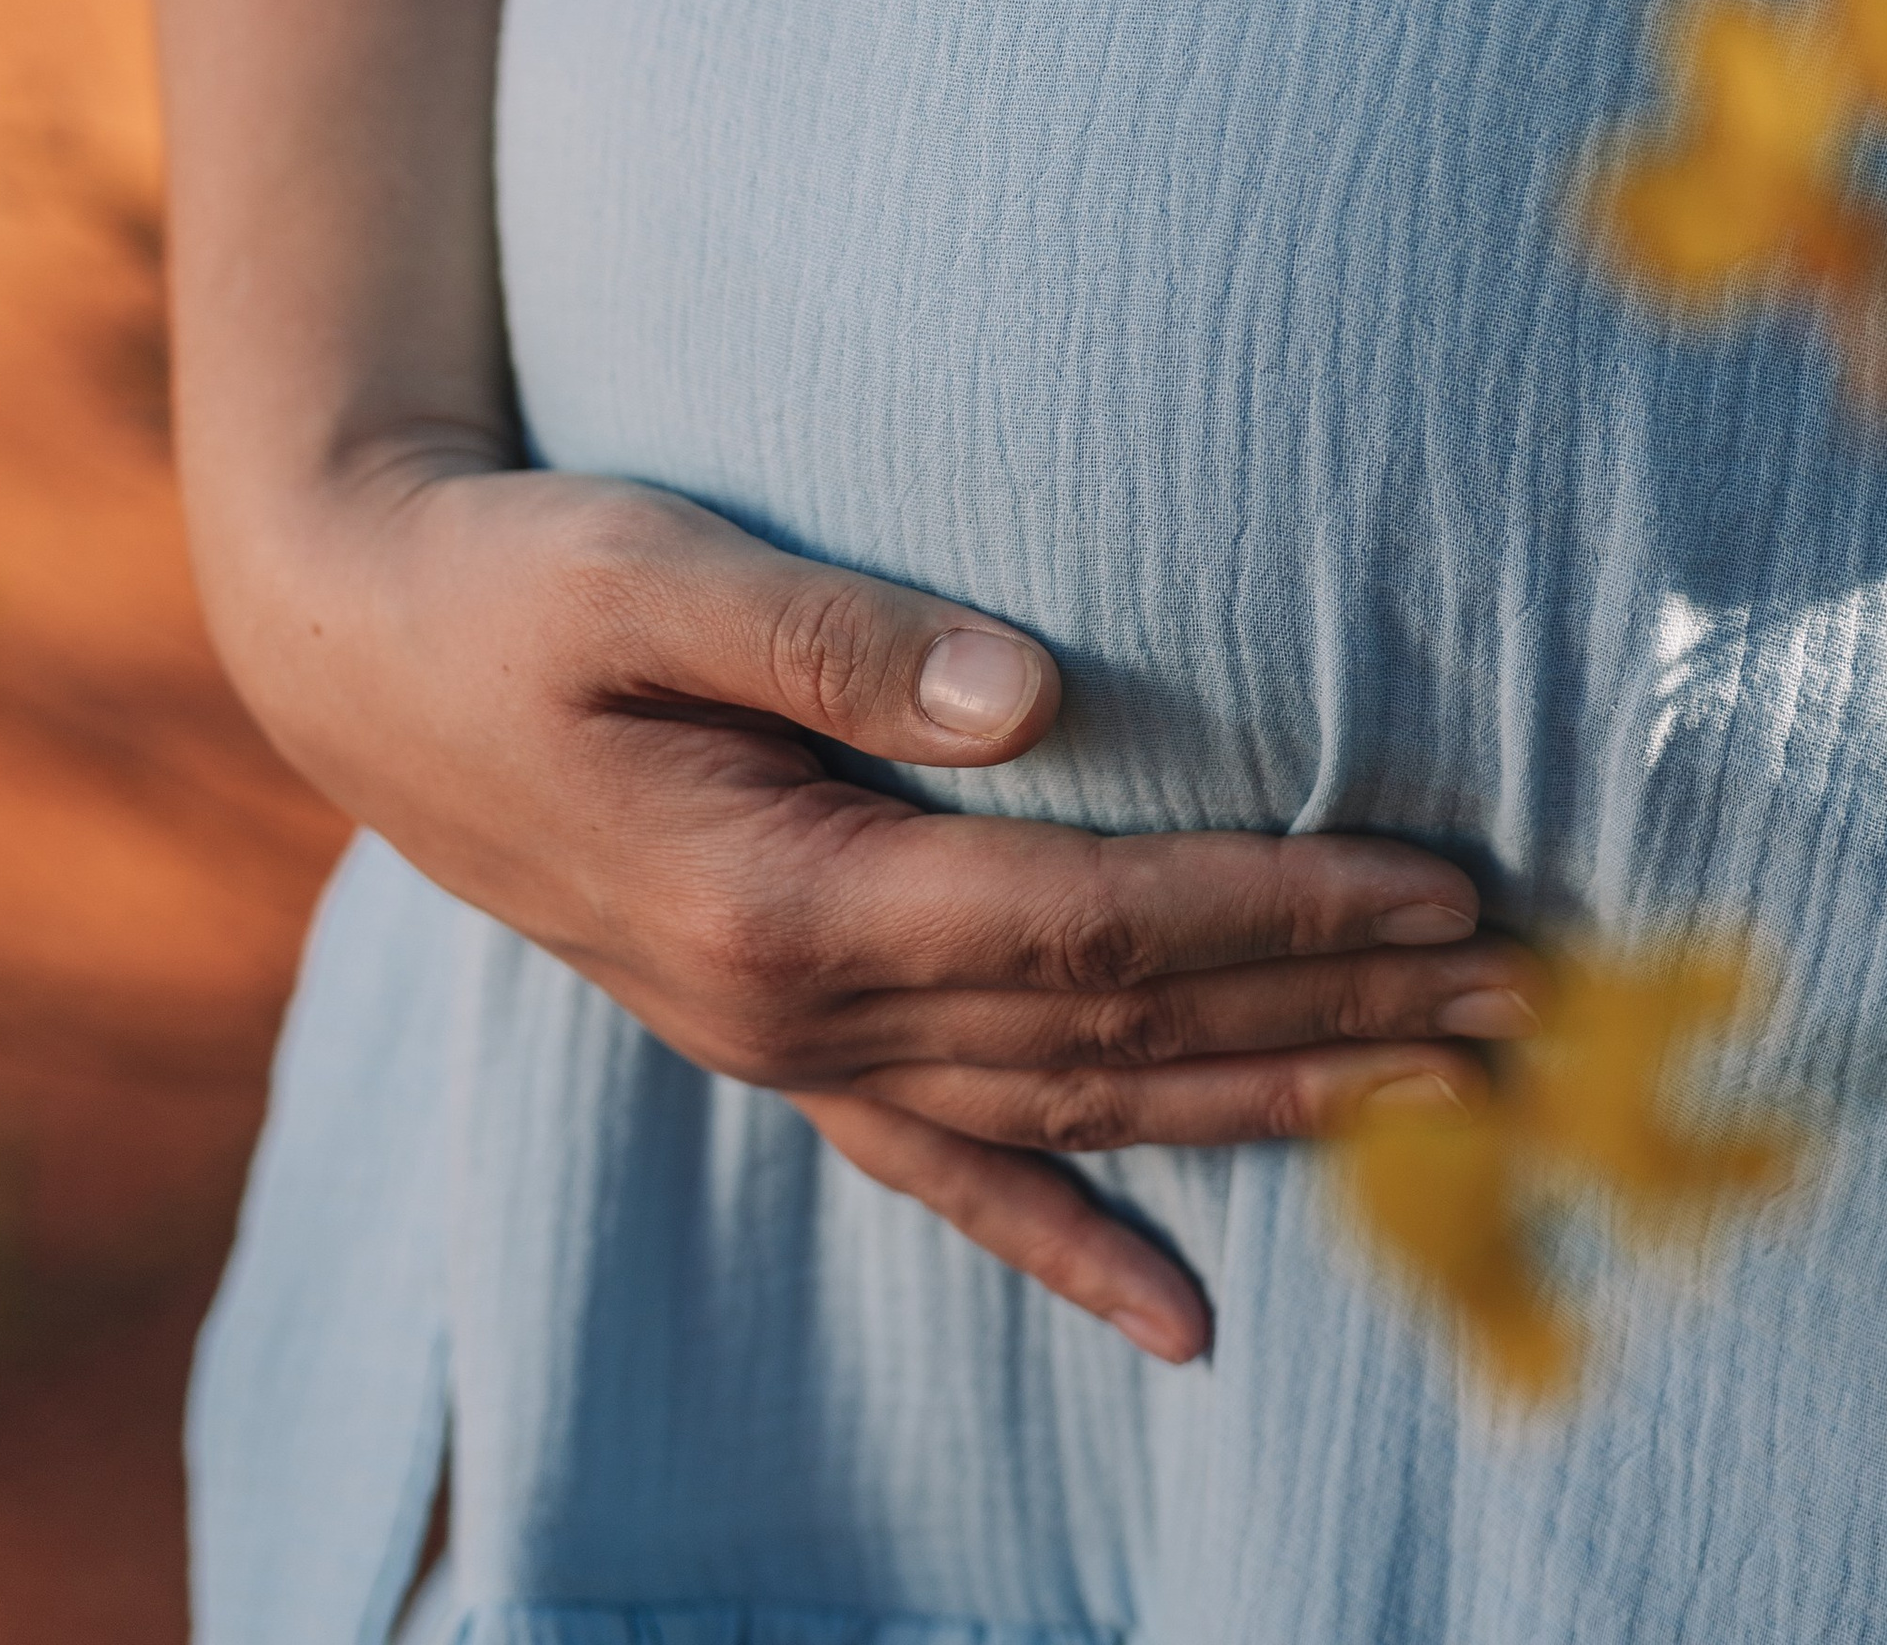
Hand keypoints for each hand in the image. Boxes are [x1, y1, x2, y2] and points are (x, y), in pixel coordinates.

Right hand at [243, 453, 1533, 1360]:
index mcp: (785, 895)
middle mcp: (800, 1010)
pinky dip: (1067, 1243)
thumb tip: (1038, 687)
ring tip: (1442, 1103)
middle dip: (1332, 1013)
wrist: (361, 653)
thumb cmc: (513, 582)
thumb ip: (833, 634)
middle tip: (1524, 999)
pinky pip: (945, 1172)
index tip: (1446, 889)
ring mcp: (789, 1048)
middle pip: (1118, 1032)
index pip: (1096, 923)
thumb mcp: (646, 569)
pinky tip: (1179, 1317)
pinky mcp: (777, 1037)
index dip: (1283, 909)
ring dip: (1262, 1106)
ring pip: (1070, 1113)